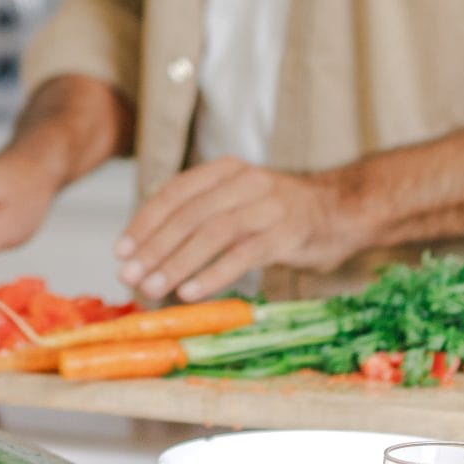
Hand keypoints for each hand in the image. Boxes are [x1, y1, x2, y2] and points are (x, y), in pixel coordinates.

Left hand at [115, 159, 358, 302]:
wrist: (342, 210)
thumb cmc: (278, 215)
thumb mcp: (236, 203)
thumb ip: (198, 220)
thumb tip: (148, 258)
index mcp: (224, 171)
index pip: (175, 193)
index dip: (145, 222)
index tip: (121, 251)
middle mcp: (244, 182)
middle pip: (189, 215)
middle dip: (155, 248)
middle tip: (130, 276)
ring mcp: (268, 205)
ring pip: (212, 233)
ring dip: (177, 263)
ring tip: (153, 288)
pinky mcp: (287, 232)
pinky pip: (244, 253)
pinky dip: (214, 274)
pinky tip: (191, 292)